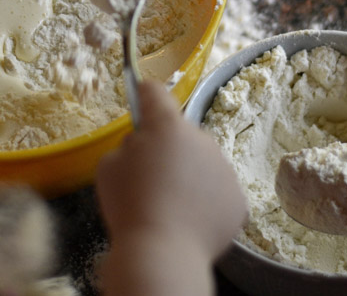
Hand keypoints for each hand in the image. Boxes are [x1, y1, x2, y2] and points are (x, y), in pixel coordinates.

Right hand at [96, 79, 246, 257]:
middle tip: (149, 179)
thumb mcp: (108, 166)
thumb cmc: (128, 206)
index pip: (156, 94)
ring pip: (202, 164)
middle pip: (181, 135)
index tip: (142, 94)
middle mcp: (203, 140)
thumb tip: (143, 148)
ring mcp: (225, 170)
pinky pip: (217, 193)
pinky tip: (188, 221)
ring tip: (170, 207)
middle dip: (167, 149)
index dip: (145, 94)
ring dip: (189, 176)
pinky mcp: (238, 199)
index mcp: (168, 127)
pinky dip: (205, 203)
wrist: (163, 253)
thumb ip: (128, 147)